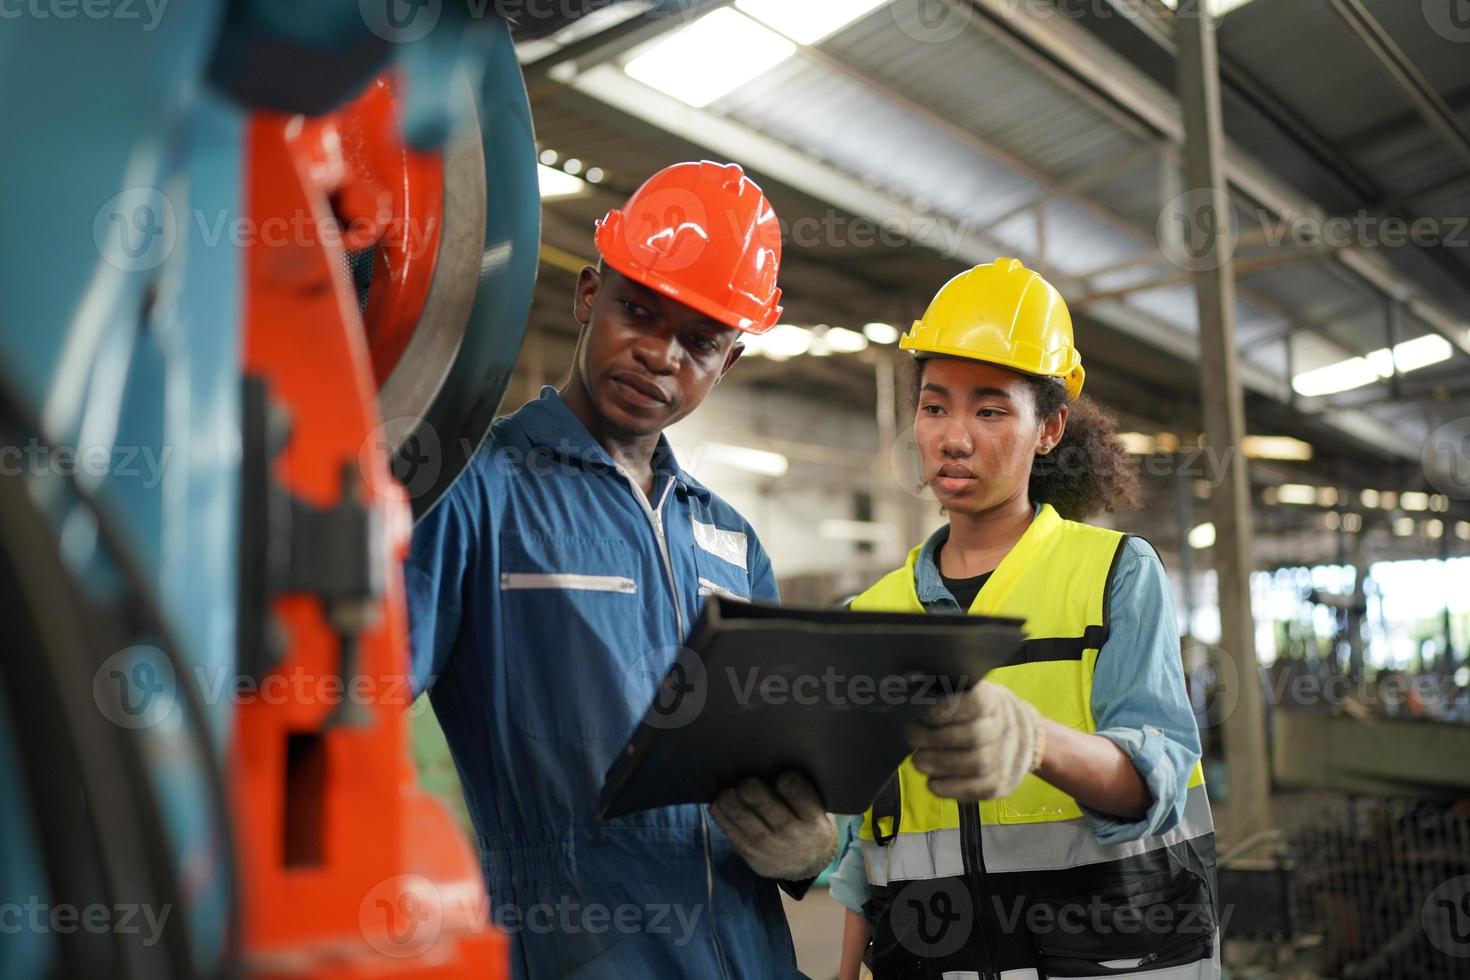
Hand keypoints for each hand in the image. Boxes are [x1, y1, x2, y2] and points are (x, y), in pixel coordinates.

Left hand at [711, 772, 837, 880]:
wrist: (808, 866)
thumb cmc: (808, 824)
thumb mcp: (817, 811)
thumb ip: (801, 792)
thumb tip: (768, 764)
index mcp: (813, 819)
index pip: (799, 795)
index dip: (789, 781)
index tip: (781, 775)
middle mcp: (793, 834)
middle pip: (767, 807)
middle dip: (751, 789)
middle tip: (746, 780)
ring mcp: (770, 847)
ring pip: (744, 819)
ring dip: (730, 801)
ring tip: (726, 790)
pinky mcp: (752, 855)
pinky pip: (732, 834)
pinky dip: (721, 816)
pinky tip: (718, 804)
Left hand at [905, 680, 1043, 801]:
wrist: (1021, 738)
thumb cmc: (979, 715)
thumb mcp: (969, 696)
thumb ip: (944, 696)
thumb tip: (912, 700)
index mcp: (993, 702)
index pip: (975, 703)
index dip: (946, 709)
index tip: (922, 713)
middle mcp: (1004, 729)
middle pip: (973, 736)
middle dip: (935, 739)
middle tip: (912, 737)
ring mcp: (1005, 758)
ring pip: (976, 764)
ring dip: (940, 764)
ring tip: (918, 761)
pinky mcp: (1000, 783)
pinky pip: (977, 789)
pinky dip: (949, 788)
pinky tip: (932, 783)